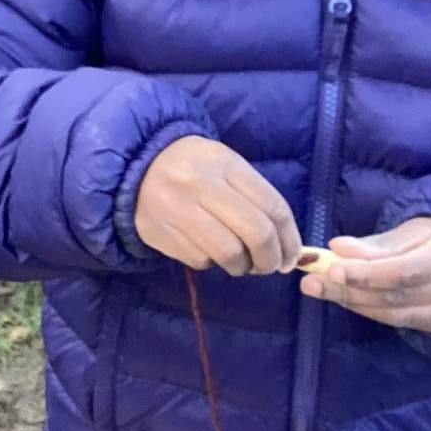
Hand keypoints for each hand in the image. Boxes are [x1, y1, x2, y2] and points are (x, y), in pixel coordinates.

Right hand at [135, 138, 301, 275]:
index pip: (274, 207)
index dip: (290, 239)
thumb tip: (287, 246)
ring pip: (229, 253)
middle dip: (271, 259)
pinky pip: (201, 260)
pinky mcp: (161, 232)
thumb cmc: (195, 168)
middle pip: (256, 233)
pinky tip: (210, 252)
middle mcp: (203, 184)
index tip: (292, 257)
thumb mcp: (226, 166)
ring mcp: (179, 209)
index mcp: (226, 164)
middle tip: (270, 267)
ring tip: (241, 263)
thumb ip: (256, 198)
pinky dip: (213, 263)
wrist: (138, 166)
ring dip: (243, 266)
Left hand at [300, 217, 430, 334]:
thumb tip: (338, 249)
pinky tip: (346, 298)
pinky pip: (399, 322)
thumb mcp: (419, 227)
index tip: (331, 266)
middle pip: (395, 296)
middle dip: (348, 289)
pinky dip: (369, 310)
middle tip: (311, 281)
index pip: (406, 271)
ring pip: (394, 314)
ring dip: (352, 301)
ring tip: (319, 288)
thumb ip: (380, 244)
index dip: (366, 272)